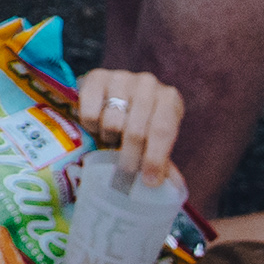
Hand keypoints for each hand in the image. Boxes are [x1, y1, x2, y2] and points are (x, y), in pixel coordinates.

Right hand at [73, 68, 185, 189]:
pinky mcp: (96, 76)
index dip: (155, 158)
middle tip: (124, 175)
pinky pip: (90, 112)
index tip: (148, 181)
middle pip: (136, 130)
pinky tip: (97, 126)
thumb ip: (162, 161)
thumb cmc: (138, 122)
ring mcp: (122, 77)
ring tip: (111, 140)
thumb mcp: (154, 139)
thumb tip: (173, 187)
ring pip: (112, 122)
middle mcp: (148, 83)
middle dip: (130, 157)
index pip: (162, 130)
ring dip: (109, 138)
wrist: (112, 95)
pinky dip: (91, 126)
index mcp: (169, 99)